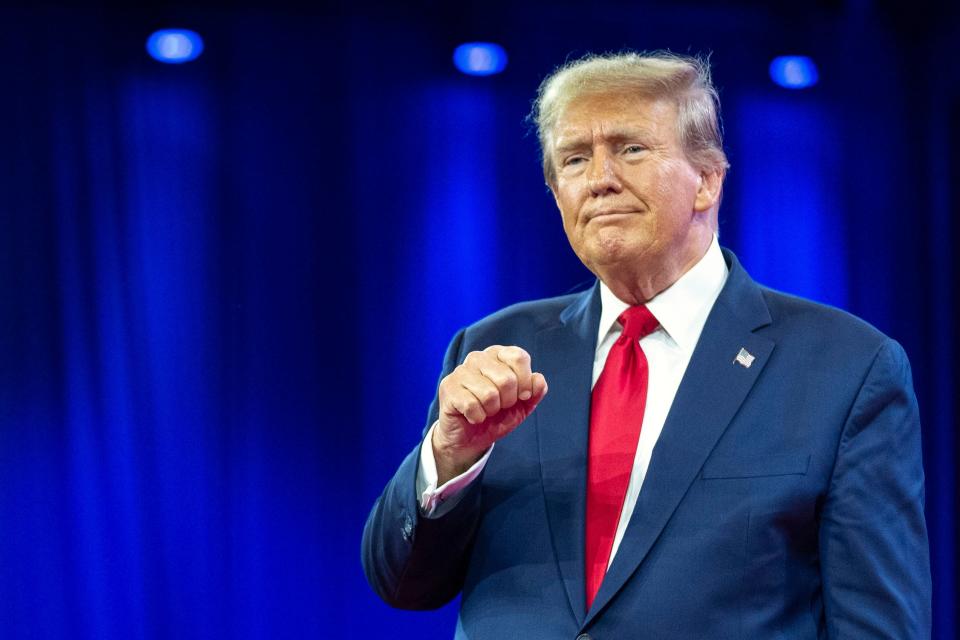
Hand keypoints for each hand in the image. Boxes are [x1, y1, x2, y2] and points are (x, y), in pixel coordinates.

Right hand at [433, 345, 547, 483]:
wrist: (470, 438)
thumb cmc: (497, 416)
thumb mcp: (522, 405)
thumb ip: (534, 392)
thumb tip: (538, 379)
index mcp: (498, 355)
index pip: (518, 357)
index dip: (525, 381)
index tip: (522, 396)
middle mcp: (478, 357)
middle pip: (506, 379)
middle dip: (508, 401)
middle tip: (499, 406)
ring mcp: (461, 371)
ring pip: (489, 394)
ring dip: (491, 410)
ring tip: (485, 410)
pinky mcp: (448, 387)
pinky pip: (472, 405)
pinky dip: (477, 417)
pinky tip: (472, 416)